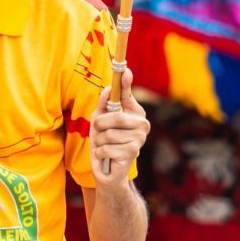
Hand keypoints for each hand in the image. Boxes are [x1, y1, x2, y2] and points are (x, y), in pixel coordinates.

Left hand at [89, 69, 149, 187]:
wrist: (108, 170)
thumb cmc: (104, 142)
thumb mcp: (99, 121)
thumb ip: (103, 105)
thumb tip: (107, 88)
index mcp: (134, 113)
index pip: (128, 95)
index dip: (125, 83)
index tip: (124, 69)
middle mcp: (141, 125)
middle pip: (116, 117)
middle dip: (100, 124)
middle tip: (98, 130)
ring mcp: (139, 140)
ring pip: (108, 134)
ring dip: (99, 141)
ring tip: (103, 145)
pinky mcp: (132, 154)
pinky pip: (106, 148)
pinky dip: (100, 153)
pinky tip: (105, 156)